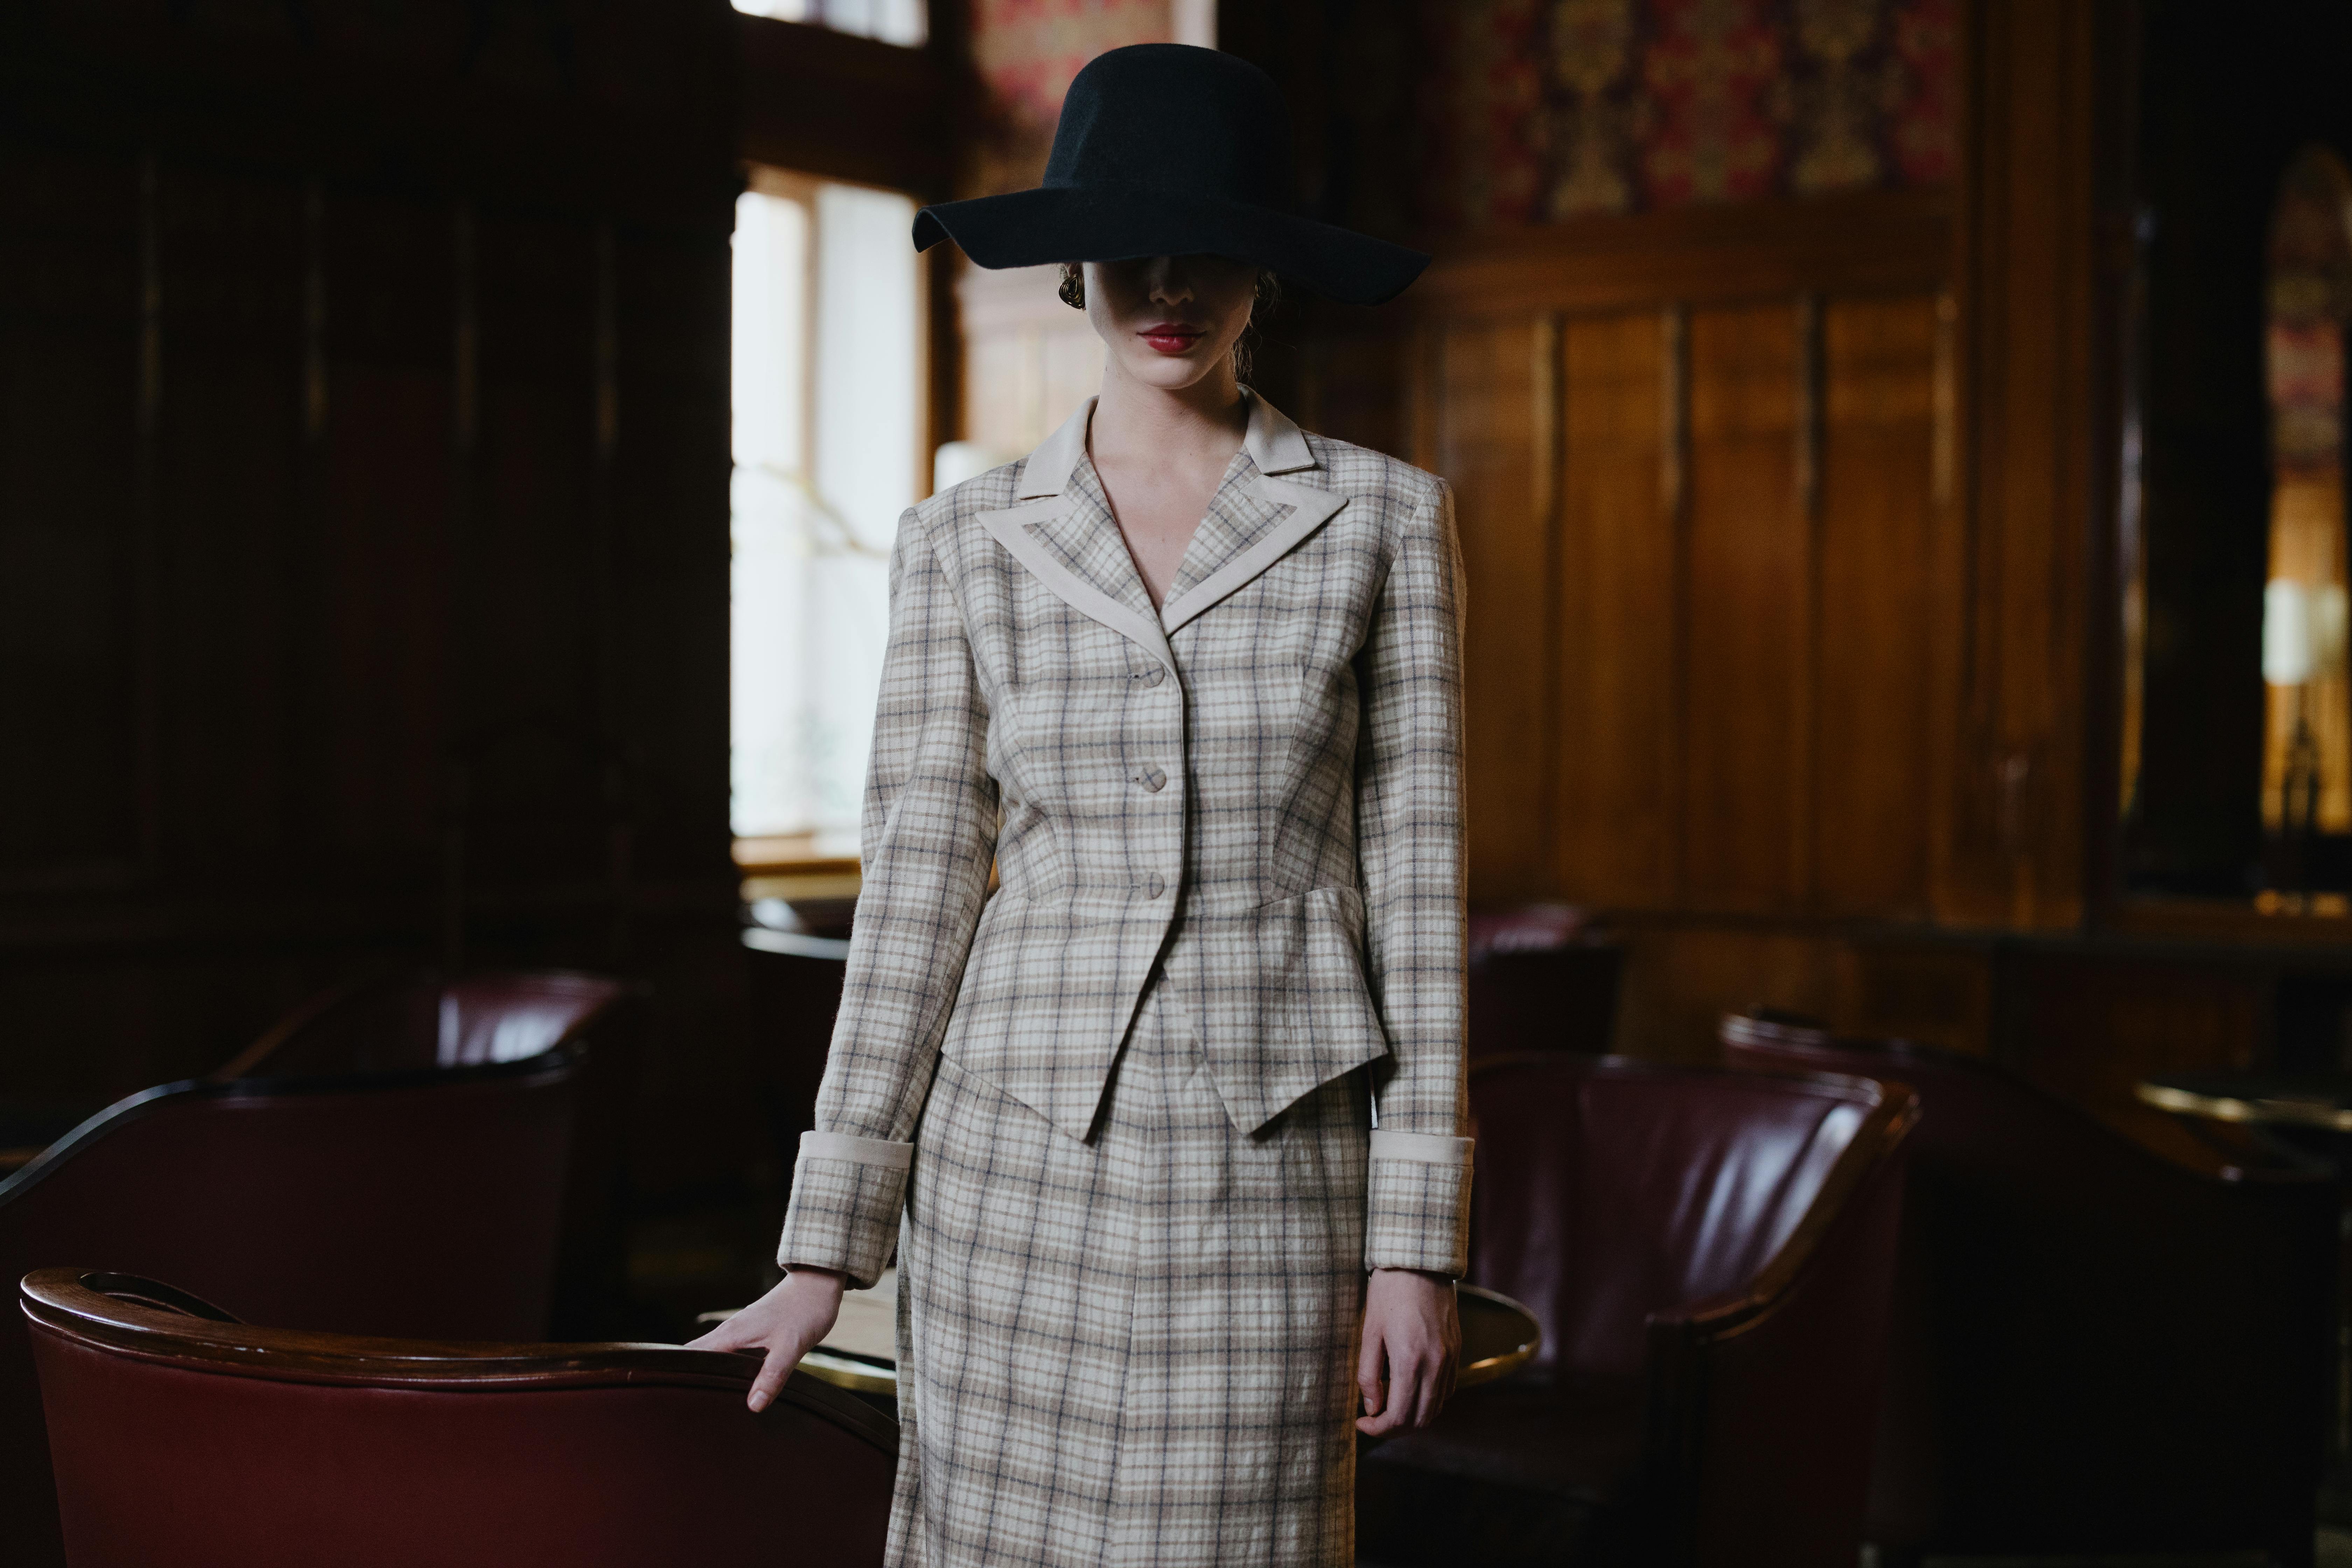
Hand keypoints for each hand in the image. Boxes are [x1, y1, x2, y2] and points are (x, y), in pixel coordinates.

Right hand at [689, 1267, 845, 1411]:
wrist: (818, 1284)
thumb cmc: (805, 1311)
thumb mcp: (791, 1347)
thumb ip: (772, 1377)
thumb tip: (753, 1406)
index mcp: (731, 1335)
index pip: (690, 1356)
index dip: (679, 1375)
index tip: (672, 1398)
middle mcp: (730, 1332)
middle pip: (698, 1359)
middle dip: (690, 1381)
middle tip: (688, 1411)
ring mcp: (740, 1333)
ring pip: (714, 1357)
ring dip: (710, 1376)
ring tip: (707, 1406)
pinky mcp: (752, 1335)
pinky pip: (730, 1355)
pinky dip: (727, 1370)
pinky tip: (735, 1388)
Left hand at [1356, 1267, 1459, 1435]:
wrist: (1419, 1262)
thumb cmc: (1387, 1293)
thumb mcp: (1369, 1333)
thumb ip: (1368, 1375)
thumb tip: (1371, 1408)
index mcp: (1409, 1361)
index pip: (1398, 1416)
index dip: (1378, 1429)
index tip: (1361, 1423)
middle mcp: (1435, 1364)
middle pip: (1421, 1419)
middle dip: (1395, 1428)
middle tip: (1374, 1420)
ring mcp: (1450, 1358)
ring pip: (1437, 1407)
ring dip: (1414, 1416)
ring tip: (1390, 1408)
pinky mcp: (1457, 1349)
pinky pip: (1447, 1388)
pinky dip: (1430, 1399)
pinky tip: (1411, 1389)